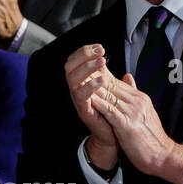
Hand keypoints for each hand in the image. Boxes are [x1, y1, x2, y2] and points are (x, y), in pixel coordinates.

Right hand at [64, 44, 120, 168]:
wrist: (112, 136)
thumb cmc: (110, 112)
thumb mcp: (109, 90)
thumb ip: (108, 76)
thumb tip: (111, 61)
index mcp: (81, 82)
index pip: (75, 61)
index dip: (84, 51)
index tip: (100, 47)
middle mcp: (76, 89)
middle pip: (69, 66)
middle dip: (84, 55)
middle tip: (100, 51)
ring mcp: (78, 100)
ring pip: (73, 79)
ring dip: (87, 67)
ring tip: (102, 61)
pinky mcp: (83, 110)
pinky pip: (81, 96)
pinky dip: (90, 86)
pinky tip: (102, 80)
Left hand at [90, 72, 182, 183]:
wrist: (163, 155)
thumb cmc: (151, 136)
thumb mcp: (143, 111)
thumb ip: (133, 93)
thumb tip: (127, 76)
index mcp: (139, 98)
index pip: (116, 82)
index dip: (100, 75)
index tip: (87, 68)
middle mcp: (137, 101)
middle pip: (111, 85)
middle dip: (93, 78)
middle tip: (78, 70)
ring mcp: (133, 112)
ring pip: (109, 95)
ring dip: (93, 88)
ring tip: (79, 81)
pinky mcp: (128, 124)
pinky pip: (110, 110)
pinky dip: (99, 104)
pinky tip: (88, 99)